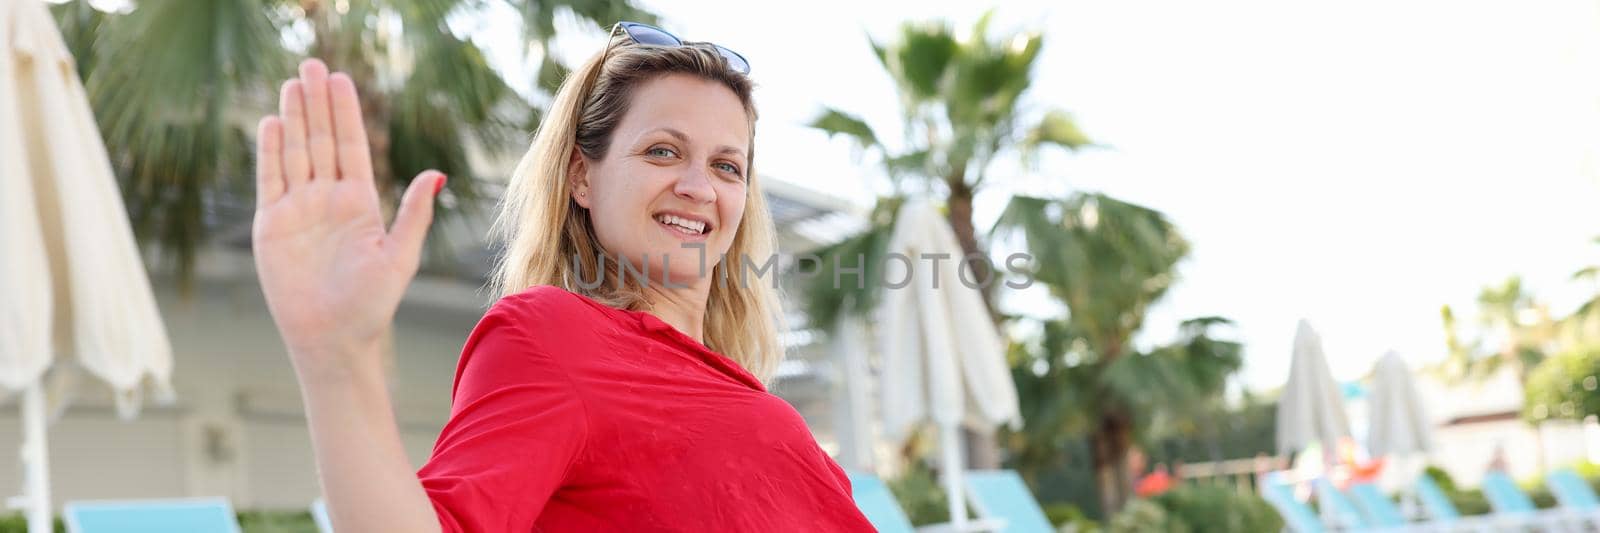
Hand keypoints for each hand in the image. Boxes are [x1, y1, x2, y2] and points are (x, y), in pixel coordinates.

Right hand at [252, 58, 444, 376]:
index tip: (343, 79)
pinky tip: (272, 123)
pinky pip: (270, 181)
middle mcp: (327, 199)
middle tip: (312, 64)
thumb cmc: (371, 304)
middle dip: (316, 103)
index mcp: (360, 202)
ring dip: (293, 118)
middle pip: (320, 140)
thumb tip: (438, 174)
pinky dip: (270, 152)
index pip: (351, 147)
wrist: (334, 340)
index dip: (346, 113)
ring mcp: (298, 210)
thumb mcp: (399, 255)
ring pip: (294, 153)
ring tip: (292, 83)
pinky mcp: (272, 225)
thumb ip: (414, 213)